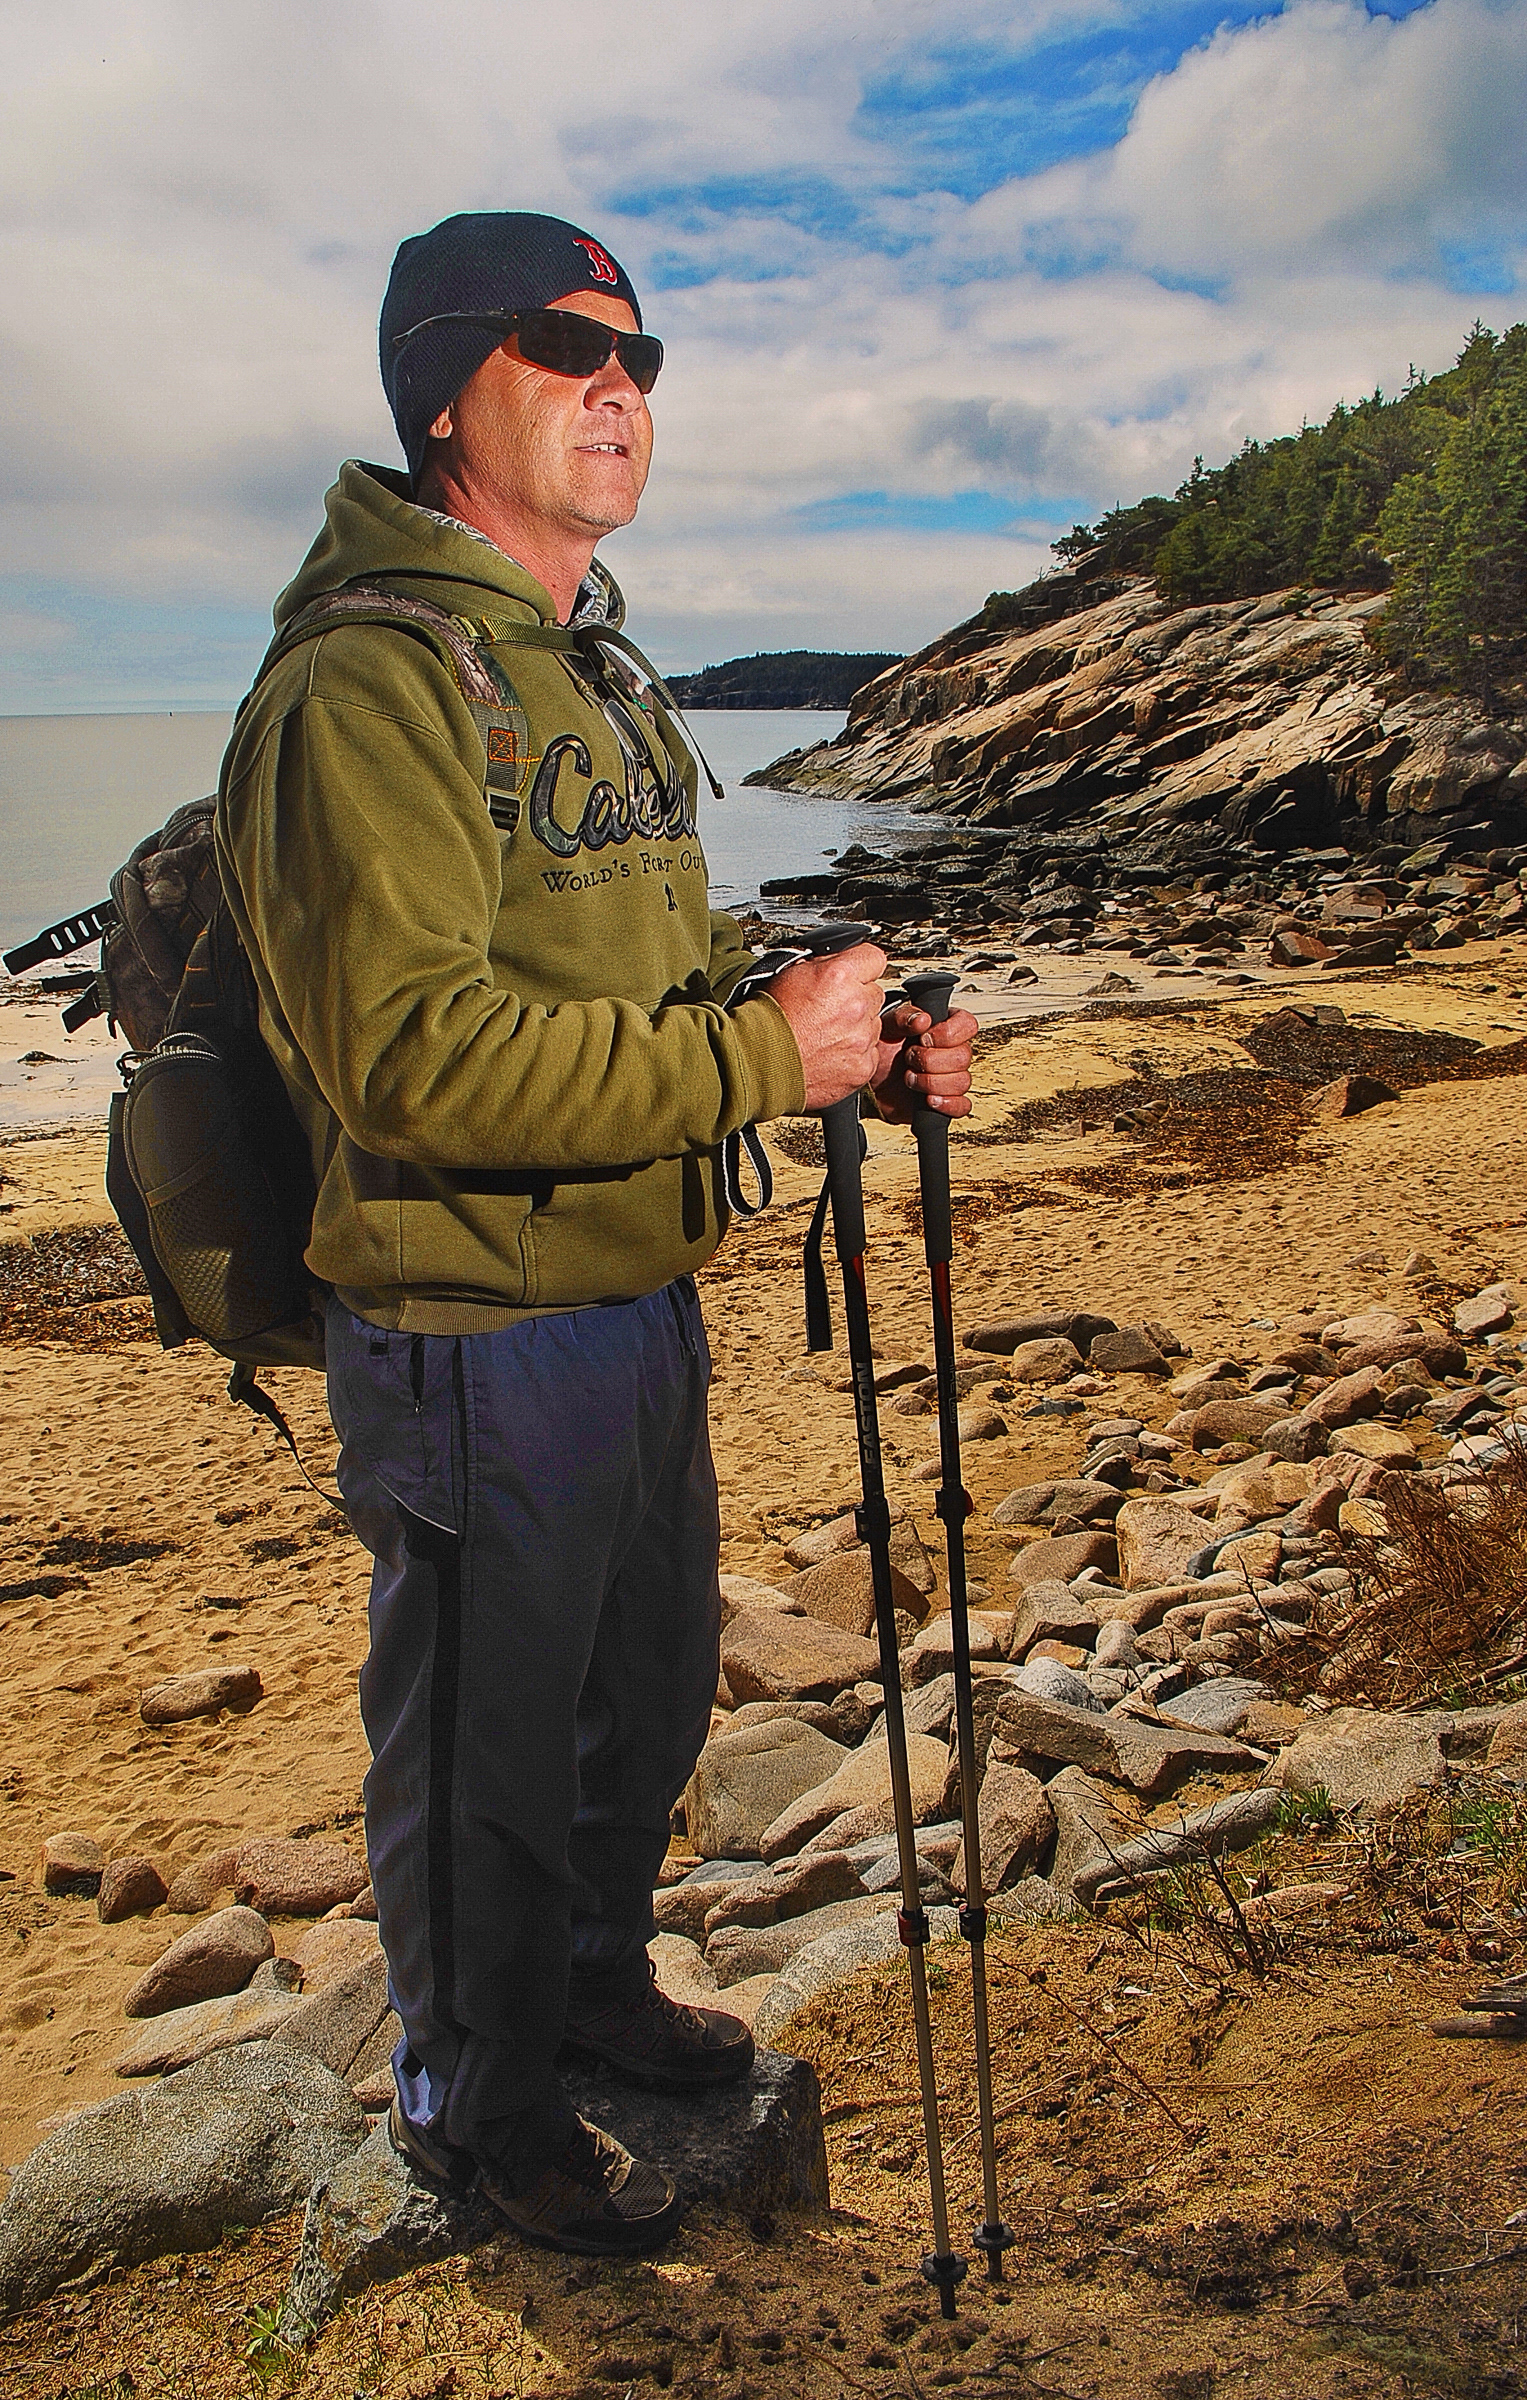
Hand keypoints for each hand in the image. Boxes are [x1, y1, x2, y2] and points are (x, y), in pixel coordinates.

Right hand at [768, 942, 888, 1111]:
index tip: (856, 973)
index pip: (874, 957)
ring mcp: (862, 1038)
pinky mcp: (863, 1065)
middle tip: (831, 1010)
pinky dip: (855, 1055)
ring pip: (874, 1024)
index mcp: (839, 976)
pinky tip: (830, 1054)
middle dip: (858, 999)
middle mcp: (856, 1005)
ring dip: (857, 1027)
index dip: (863, 965)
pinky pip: (870, 1053)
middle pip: (875, 993)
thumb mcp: (789, 973)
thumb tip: (837, 958)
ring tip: (826, 1035)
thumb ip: (823, 963)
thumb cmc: (767, 1020)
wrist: (758, 1063)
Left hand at [869, 998, 977, 1123]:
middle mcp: (951, 1053)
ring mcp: (951, 1078)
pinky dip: (946, 1104)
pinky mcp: (946, 1101)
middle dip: (931, 1060)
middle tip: (909, 1058)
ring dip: (931, 1082)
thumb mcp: (886, 1026)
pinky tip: (927, 1099)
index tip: (924, 1038)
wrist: (871, 1081)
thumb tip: (923, 1019)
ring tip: (909, 1078)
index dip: (949, 1033)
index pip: (967, 1025)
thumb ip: (903, 1017)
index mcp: (943, 1028)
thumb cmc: (882, 1051)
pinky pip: (962, 1106)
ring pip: (962, 1082)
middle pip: (964, 1057)